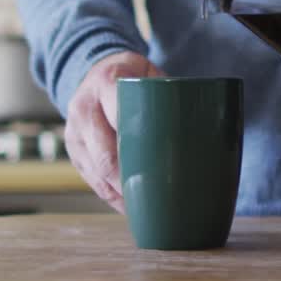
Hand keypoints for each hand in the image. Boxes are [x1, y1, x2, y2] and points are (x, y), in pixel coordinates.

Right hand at [64, 51, 163, 212]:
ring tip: (148, 209)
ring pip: (97, 174)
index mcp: (106, 82)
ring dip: (123, 195)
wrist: (93, 71)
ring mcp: (74, 132)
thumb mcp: (150, 73)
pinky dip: (113, 196)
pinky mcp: (73, 152)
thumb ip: (168, 95)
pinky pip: (92, 181)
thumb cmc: (132, 75)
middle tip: (158, 198)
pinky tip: (132, 206)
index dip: (139, 146)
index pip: (121, 118)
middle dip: (132, 182)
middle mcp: (84, 108)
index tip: (162, 166)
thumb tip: (207, 126)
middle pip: (106, 155)